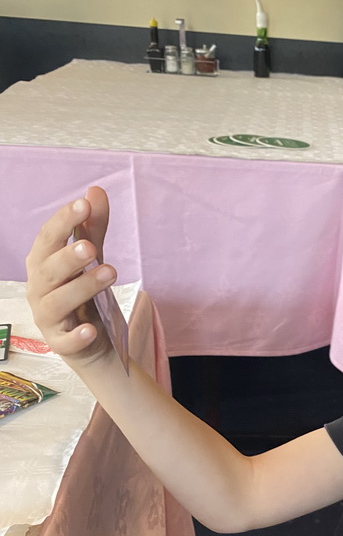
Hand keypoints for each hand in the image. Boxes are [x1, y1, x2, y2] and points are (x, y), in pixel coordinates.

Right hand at [26, 187, 117, 368]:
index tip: (84, 204)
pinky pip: (65, 341)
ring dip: (82, 287)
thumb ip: (93, 229)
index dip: (64, 221)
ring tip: (110, 273)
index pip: (48, 239)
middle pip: (48, 271)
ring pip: (57, 302)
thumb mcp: (91, 261)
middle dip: (68, 257)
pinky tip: (91, 329)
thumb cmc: (85, 296)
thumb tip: (96, 190)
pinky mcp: (61, 344)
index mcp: (43, 265)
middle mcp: (39, 290)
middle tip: (91, 246)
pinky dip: (77, 336)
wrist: (94, 343)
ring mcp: (48, 319)